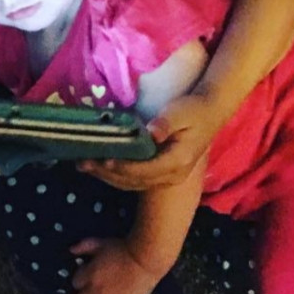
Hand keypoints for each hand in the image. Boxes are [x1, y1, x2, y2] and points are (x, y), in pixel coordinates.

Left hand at [69, 237, 159, 293]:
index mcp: (90, 274)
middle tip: (94, 293)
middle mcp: (97, 290)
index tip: (89, 278)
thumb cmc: (124, 248)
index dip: (81, 280)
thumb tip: (71, 249)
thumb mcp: (103, 243)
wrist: (147, 257)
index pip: (75, 283)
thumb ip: (85, 246)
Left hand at [83, 91, 217, 191]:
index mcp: (177, 161)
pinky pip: (136, 180)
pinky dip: (116, 175)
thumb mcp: (181, 111)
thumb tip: (152, 132)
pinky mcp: (163, 175)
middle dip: (106, 174)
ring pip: (132, 183)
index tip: (103, 160)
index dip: (122, 167)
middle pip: (134, 181)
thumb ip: (166, 122)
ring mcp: (168, 178)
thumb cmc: (194, 109)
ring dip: (107, 176)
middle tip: (82, 163)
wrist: (211, 112)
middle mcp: (172, 175)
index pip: (144, 170)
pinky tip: (101, 167)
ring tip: (84, 166)